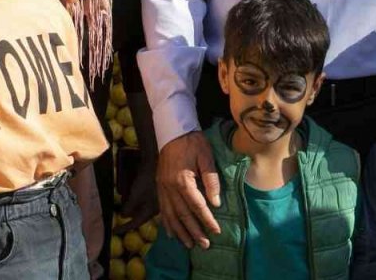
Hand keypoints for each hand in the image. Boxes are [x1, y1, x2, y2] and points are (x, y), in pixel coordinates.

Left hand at [116, 151, 158, 233]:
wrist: (155, 165)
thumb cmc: (145, 180)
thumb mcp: (134, 195)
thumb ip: (128, 208)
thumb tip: (122, 216)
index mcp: (150, 211)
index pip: (135, 224)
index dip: (123, 228)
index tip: (114, 232)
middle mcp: (154, 209)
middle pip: (137, 216)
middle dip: (127, 212)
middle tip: (119, 209)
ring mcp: (154, 202)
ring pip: (139, 209)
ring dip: (131, 205)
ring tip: (125, 196)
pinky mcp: (153, 195)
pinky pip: (142, 202)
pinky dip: (135, 200)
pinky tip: (131, 192)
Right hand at [156, 131, 220, 248]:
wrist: (172, 130)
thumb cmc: (192, 142)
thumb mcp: (206, 156)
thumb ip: (211, 180)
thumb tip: (216, 203)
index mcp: (182, 180)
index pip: (197, 206)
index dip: (207, 220)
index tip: (216, 231)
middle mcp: (169, 187)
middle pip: (183, 215)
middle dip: (194, 231)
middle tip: (204, 245)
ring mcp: (162, 188)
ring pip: (170, 215)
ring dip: (180, 232)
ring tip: (189, 245)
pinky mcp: (159, 186)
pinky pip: (162, 209)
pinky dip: (167, 223)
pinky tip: (172, 233)